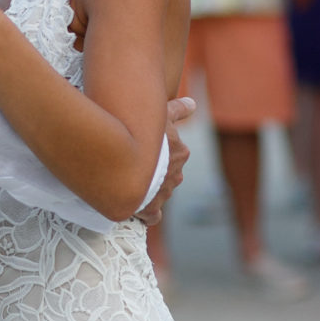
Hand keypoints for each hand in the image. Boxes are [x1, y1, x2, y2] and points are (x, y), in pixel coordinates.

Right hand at [136, 96, 194, 225]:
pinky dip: (145, 214)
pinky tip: (135, 208)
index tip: (144, 150)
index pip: (176, 154)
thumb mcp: (161, 115)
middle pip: (168, 175)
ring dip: (148, 190)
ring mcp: (164, 194)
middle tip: (135, 165)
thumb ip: (178, 109)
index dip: (160, 153)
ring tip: (129, 183)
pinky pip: (152, 216)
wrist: (126, 164)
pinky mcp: (151, 210)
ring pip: (159, 193)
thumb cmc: (143, 136)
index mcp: (180, 153)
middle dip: (155, 173)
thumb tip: (193, 104)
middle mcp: (176, 175)